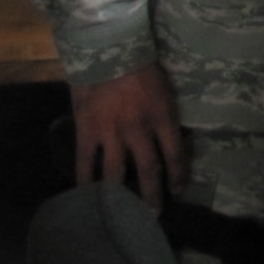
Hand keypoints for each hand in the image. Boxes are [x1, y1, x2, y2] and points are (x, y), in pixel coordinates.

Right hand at [69, 64, 184, 208]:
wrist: (106, 49)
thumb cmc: (140, 64)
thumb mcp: (164, 88)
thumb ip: (165, 114)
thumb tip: (169, 137)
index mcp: (162, 117)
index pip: (175, 153)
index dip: (178, 175)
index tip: (178, 189)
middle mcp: (139, 130)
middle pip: (149, 169)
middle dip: (153, 194)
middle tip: (154, 213)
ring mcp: (111, 133)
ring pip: (117, 173)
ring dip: (121, 196)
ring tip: (122, 212)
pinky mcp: (87, 132)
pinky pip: (85, 163)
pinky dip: (85, 182)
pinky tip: (86, 196)